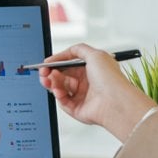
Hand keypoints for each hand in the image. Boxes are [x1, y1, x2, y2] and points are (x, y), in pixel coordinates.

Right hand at [38, 43, 157, 139]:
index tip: (47, 63)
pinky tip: (58, 91)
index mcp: (91, 69)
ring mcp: (81, 96)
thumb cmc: (110, 78)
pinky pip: (62, 101)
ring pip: (60, 88)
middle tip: (43, 72)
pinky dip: (58, 95)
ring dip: (53, 82)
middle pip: (62, 76)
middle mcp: (86, 82)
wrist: (114, 101)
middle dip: (50, 73)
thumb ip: (79, 49)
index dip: (56, 63)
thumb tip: (68, 51)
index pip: (68, 64)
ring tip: (49, 80)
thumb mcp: (95, 54)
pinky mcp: (77, 109)